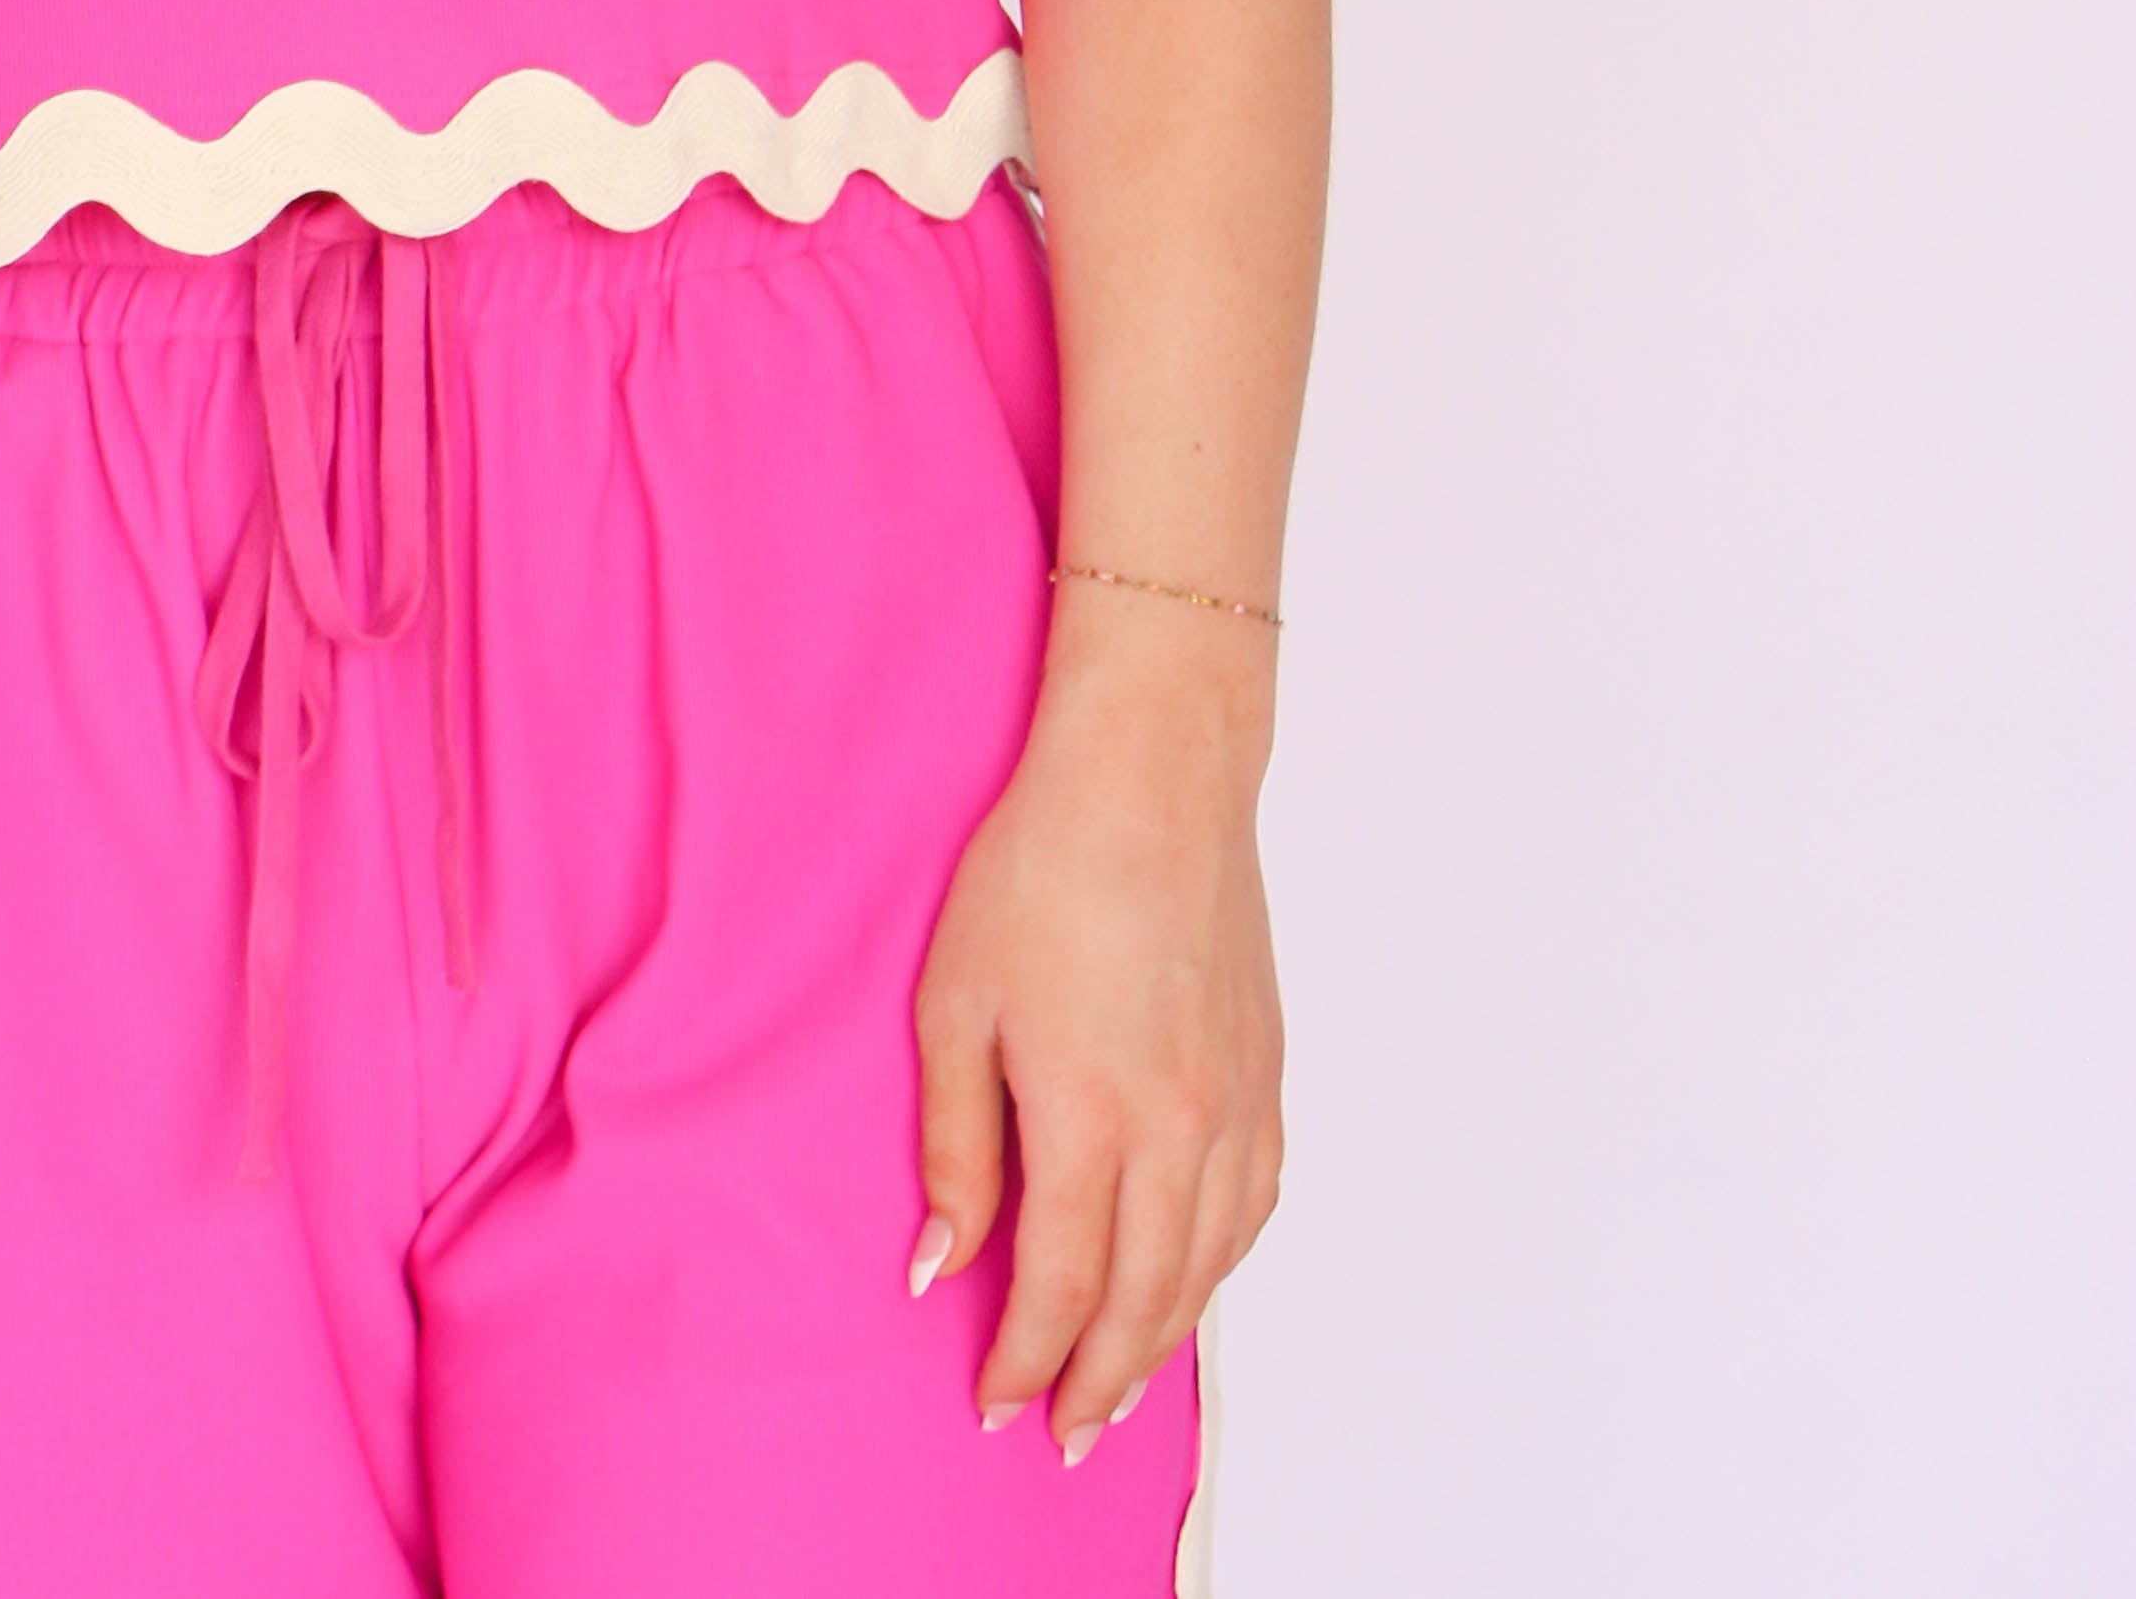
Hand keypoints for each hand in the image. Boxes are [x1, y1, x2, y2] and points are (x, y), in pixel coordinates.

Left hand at [905, 651, 1285, 1457]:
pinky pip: (1254, 1206)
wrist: (1154, 776)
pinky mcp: (1266, 1073)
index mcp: (1091, 1115)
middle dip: (1098, 1379)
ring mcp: (1235, 1104)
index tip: (996, 1401)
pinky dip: (1220, 1265)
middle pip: (1143, 1298)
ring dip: (1164, 1339)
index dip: (1027, 1356)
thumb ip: (955, 1145)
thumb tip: (943, 1262)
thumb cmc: (1041, 866)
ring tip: (1121, 1386)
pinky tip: (1191, 1279)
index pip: (1060, 1283)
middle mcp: (1178, 1128)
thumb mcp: (956, 1001)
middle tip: (1063, 1433)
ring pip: (1207, 1266)